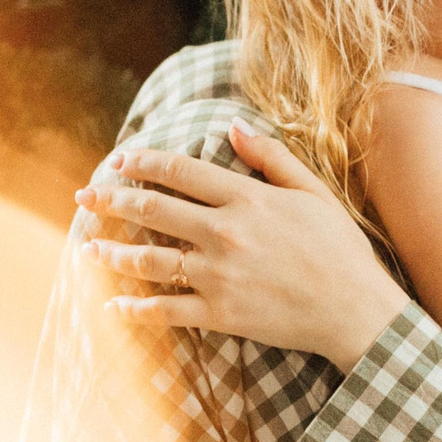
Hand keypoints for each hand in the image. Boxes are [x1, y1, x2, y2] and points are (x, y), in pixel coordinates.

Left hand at [75, 123, 410, 368]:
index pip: (180, 171)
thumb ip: (271, 157)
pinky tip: (113, 307)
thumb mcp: (313, 192)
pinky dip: (134, 310)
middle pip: (152, 210)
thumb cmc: (340, 250)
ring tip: (88, 248)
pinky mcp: (220, 314)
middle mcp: (225, 233)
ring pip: (149, 260)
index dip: (143, 162)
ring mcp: (219, 276)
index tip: (118, 161)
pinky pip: (165, 311)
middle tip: (85, 197)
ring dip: (111, 253)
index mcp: (247, 198)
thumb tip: (234, 127)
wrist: (356, 311)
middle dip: (111, 201)